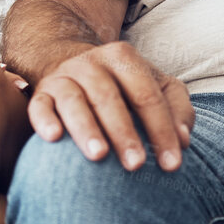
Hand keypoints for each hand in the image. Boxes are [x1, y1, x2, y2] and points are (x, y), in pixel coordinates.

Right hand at [26, 41, 192, 172]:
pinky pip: (39, 105)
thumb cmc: (125, 87)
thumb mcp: (156, 87)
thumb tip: (183, 140)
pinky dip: (45, 120)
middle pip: (109, 97)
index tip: (172, 165)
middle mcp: (91, 64)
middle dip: (124, 132)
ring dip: (87, 128)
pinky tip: (54, 138)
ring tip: (99, 156)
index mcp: (123, 58)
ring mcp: (63, 77)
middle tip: (136, 165)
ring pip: (74, 100)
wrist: (75, 67)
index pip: (147, 95)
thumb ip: (177, 110)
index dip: (162, 130)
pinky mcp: (41, 93)